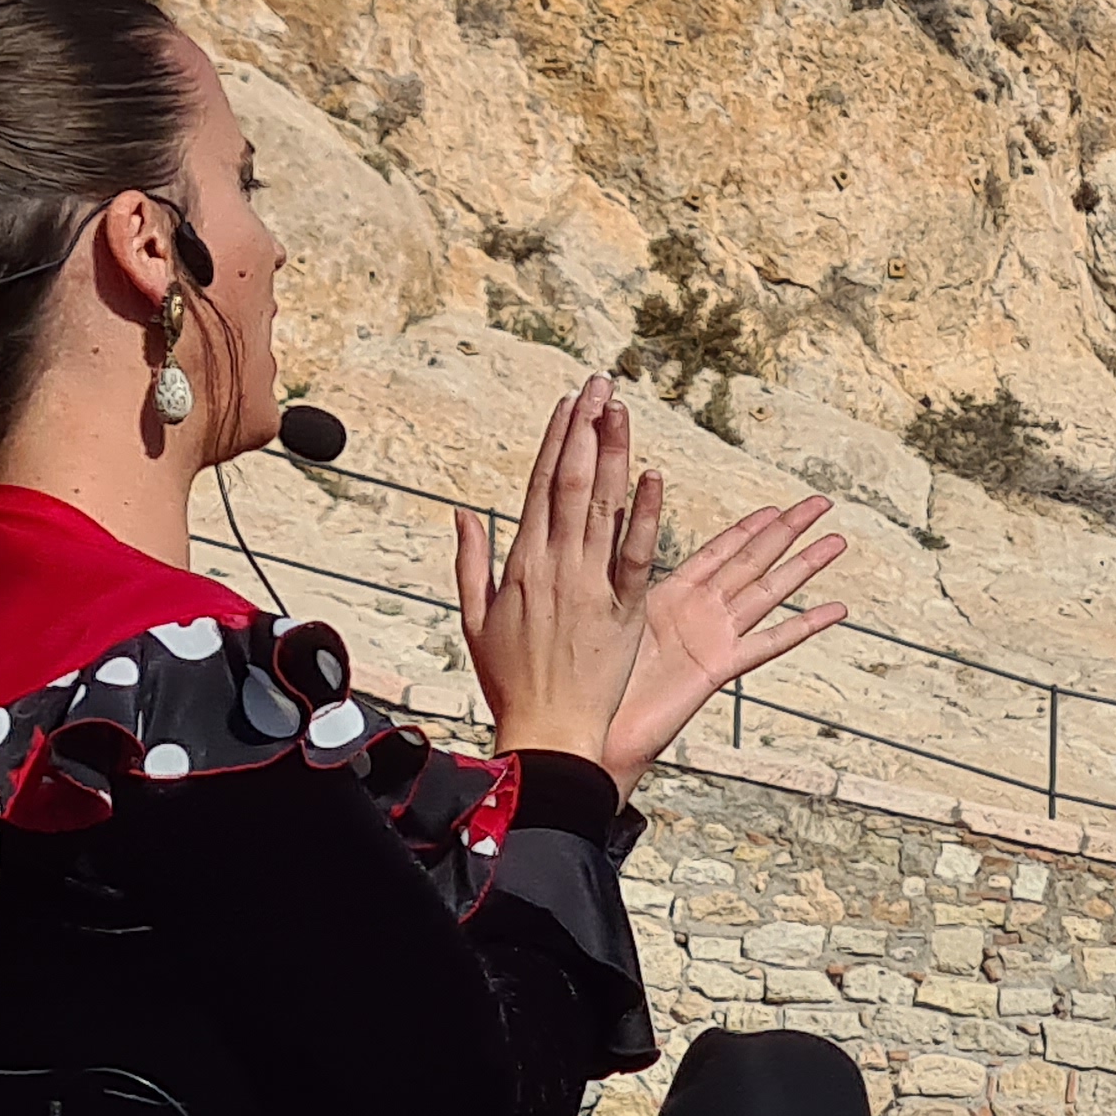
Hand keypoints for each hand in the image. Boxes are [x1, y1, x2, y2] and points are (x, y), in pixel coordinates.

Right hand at [458, 376, 659, 763]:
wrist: (545, 732)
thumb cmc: (511, 682)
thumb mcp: (475, 618)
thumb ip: (471, 562)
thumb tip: (463, 515)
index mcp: (521, 564)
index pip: (540, 486)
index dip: (557, 440)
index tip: (569, 403)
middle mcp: (554, 567)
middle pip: (571, 483)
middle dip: (586, 429)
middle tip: (600, 383)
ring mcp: (589, 587)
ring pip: (602, 508)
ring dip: (613, 454)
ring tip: (622, 409)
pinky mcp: (622, 613)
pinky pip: (636, 558)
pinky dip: (644, 517)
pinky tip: (652, 478)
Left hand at [601, 496, 852, 791]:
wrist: (590, 732)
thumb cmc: (586, 678)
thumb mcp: (599, 607)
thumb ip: (613, 567)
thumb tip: (608, 521)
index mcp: (671, 595)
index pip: (719, 551)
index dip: (749, 527)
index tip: (777, 507)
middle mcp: (700, 614)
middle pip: (754, 562)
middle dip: (789, 531)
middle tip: (821, 504)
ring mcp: (713, 640)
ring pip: (770, 592)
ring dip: (804, 566)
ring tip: (836, 542)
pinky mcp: (718, 667)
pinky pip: (770, 642)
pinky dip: (805, 626)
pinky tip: (835, 610)